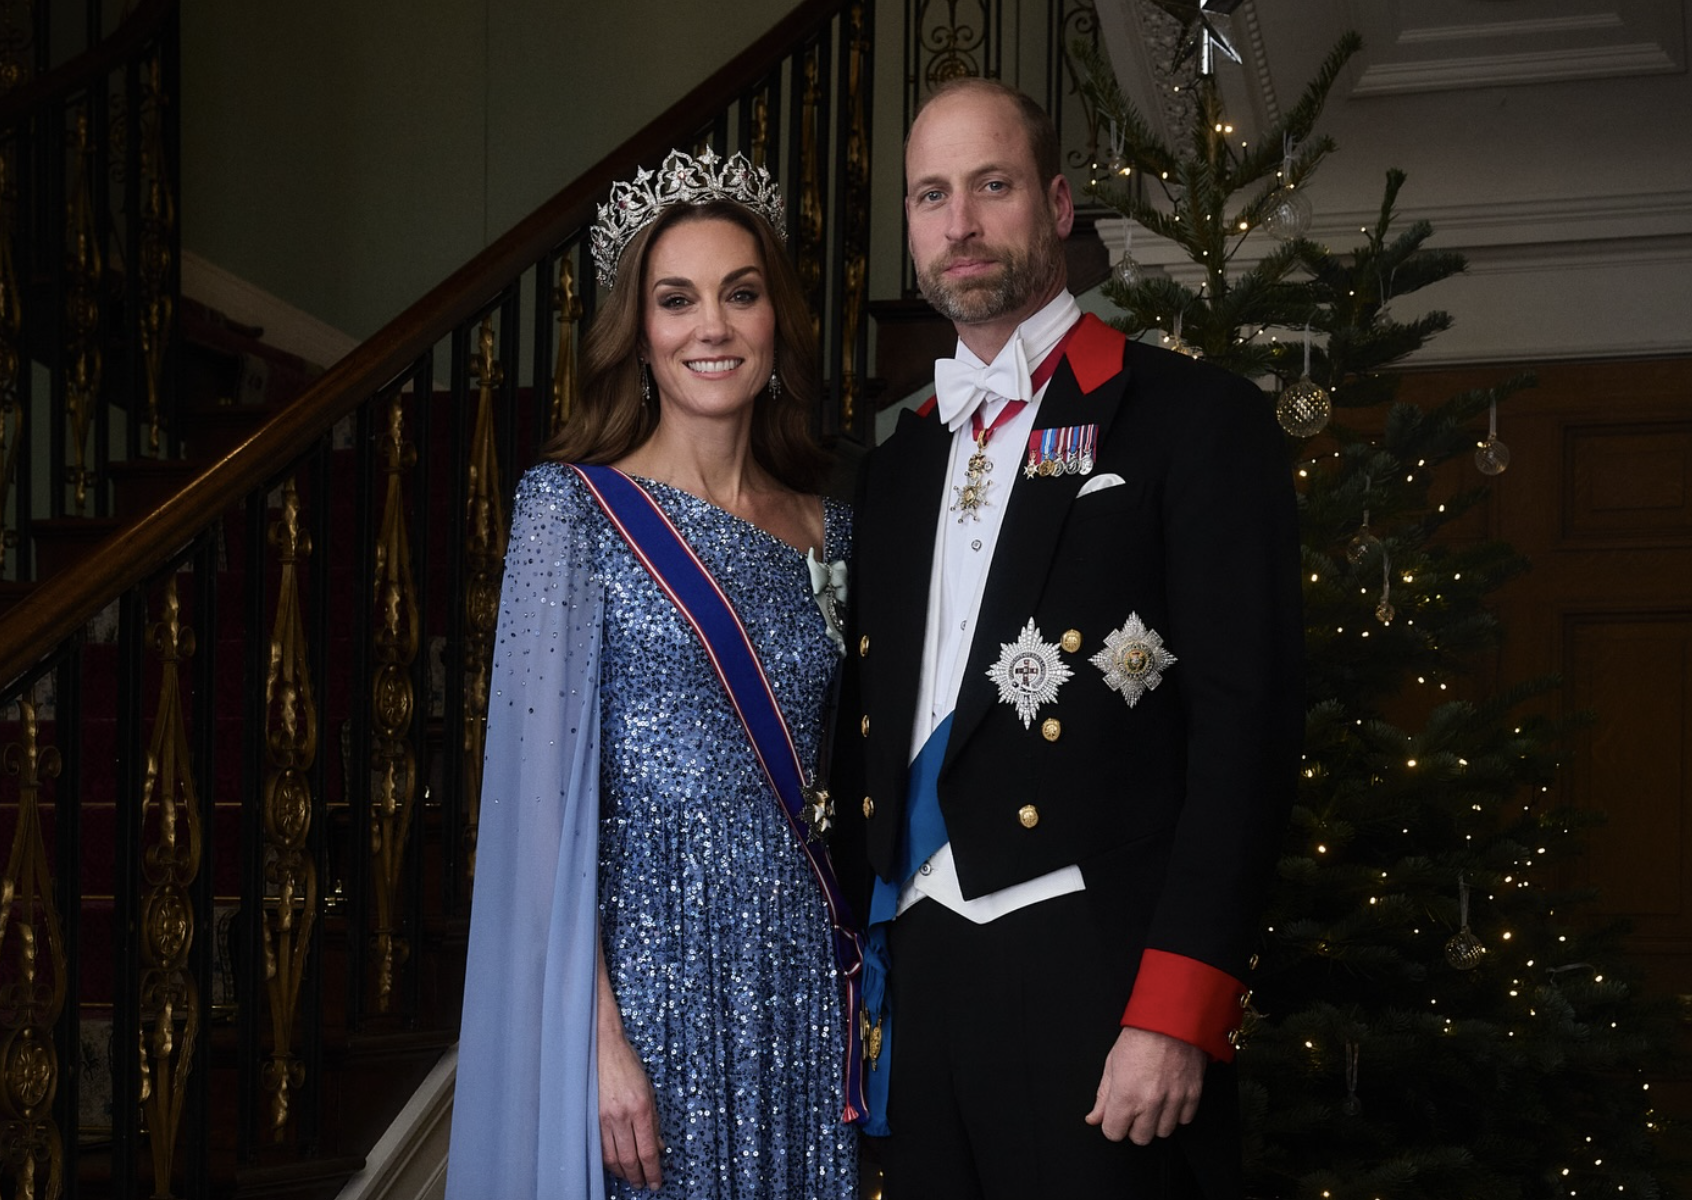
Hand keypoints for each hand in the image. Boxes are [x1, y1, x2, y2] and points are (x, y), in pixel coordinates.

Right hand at [598, 1026, 664, 1188]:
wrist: (603, 1048)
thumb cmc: (628, 1066)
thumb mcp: (649, 1091)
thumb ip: (654, 1122)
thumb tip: (659, 1148)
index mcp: (641, 1108)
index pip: (647, 1151)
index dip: (653, 1172)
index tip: (657, 1182)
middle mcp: (622, 1116)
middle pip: (629, 1160)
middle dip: (638, 1177)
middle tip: (645, 1184)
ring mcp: (603, 1118)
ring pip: (612, 1158)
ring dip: (623, 1173)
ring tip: (631, 1177)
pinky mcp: (590, 1117)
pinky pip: (598, 1147)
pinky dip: (608, 1161)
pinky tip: (615, 1164)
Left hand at [1084, 1026, 1206, 1144]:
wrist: (1171, 1019)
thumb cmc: (1140, 1036)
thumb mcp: (1112, 1063)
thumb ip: (1103, 1096)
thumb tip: (1094, 1118)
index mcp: (1125, 1095)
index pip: (1113, 1133)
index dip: (1112, 1124)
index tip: (1115, 1115)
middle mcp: (1150, 1102)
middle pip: (1139, 1138)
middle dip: (1134, 1126)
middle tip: (1134, 1107)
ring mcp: (1174, 1100)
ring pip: (1163, 1133)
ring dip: (1156, 1121)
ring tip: (1153, 1100)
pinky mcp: (1193, 1095)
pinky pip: (1184, 1120)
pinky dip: (1176, 1113)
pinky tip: (1169, 1097)